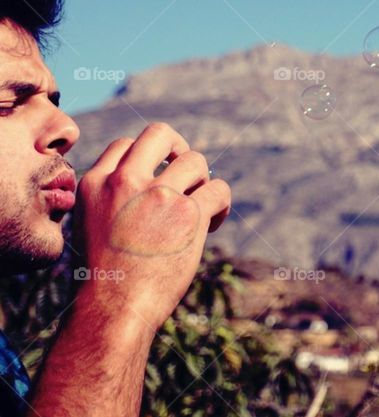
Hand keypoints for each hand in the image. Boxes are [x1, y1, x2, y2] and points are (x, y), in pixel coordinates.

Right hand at [74, 122, 231, 331]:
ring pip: (196, 161)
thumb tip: (154, 178)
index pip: (126, 145)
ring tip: (199, 209)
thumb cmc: (105, 276)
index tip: (157, 181)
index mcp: (94, 183)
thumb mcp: (91, 224)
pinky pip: (219, 190)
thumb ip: (114, 197)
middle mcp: (124, 181)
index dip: (148, 159)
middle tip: (187, 176)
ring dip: (203, 182)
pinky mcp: (188, 213)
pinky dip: (221, 204)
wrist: (113, 309)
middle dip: (179, 149)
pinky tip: (213, 223)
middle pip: (161, 134)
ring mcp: (158, 195)